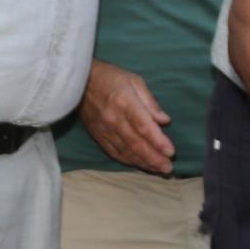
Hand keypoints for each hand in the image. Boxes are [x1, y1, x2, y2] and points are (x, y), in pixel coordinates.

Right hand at [78, 59, 174, 174]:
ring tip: (159, 170)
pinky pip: (114, 152)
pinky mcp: (98, 136)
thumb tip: (164, 120)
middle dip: (154, 158)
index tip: (171, 152)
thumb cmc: (111, 78)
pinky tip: (140, 165)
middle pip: (136, 143)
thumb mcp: (135, 81)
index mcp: (124, 103)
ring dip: (143, 162)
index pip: (143, 126)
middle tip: (168, 168)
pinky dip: (128, 161)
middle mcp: (114, 119)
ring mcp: (104, 130)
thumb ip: (150, 102)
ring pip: (126, 151)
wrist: (78, 82)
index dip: (157, 141)